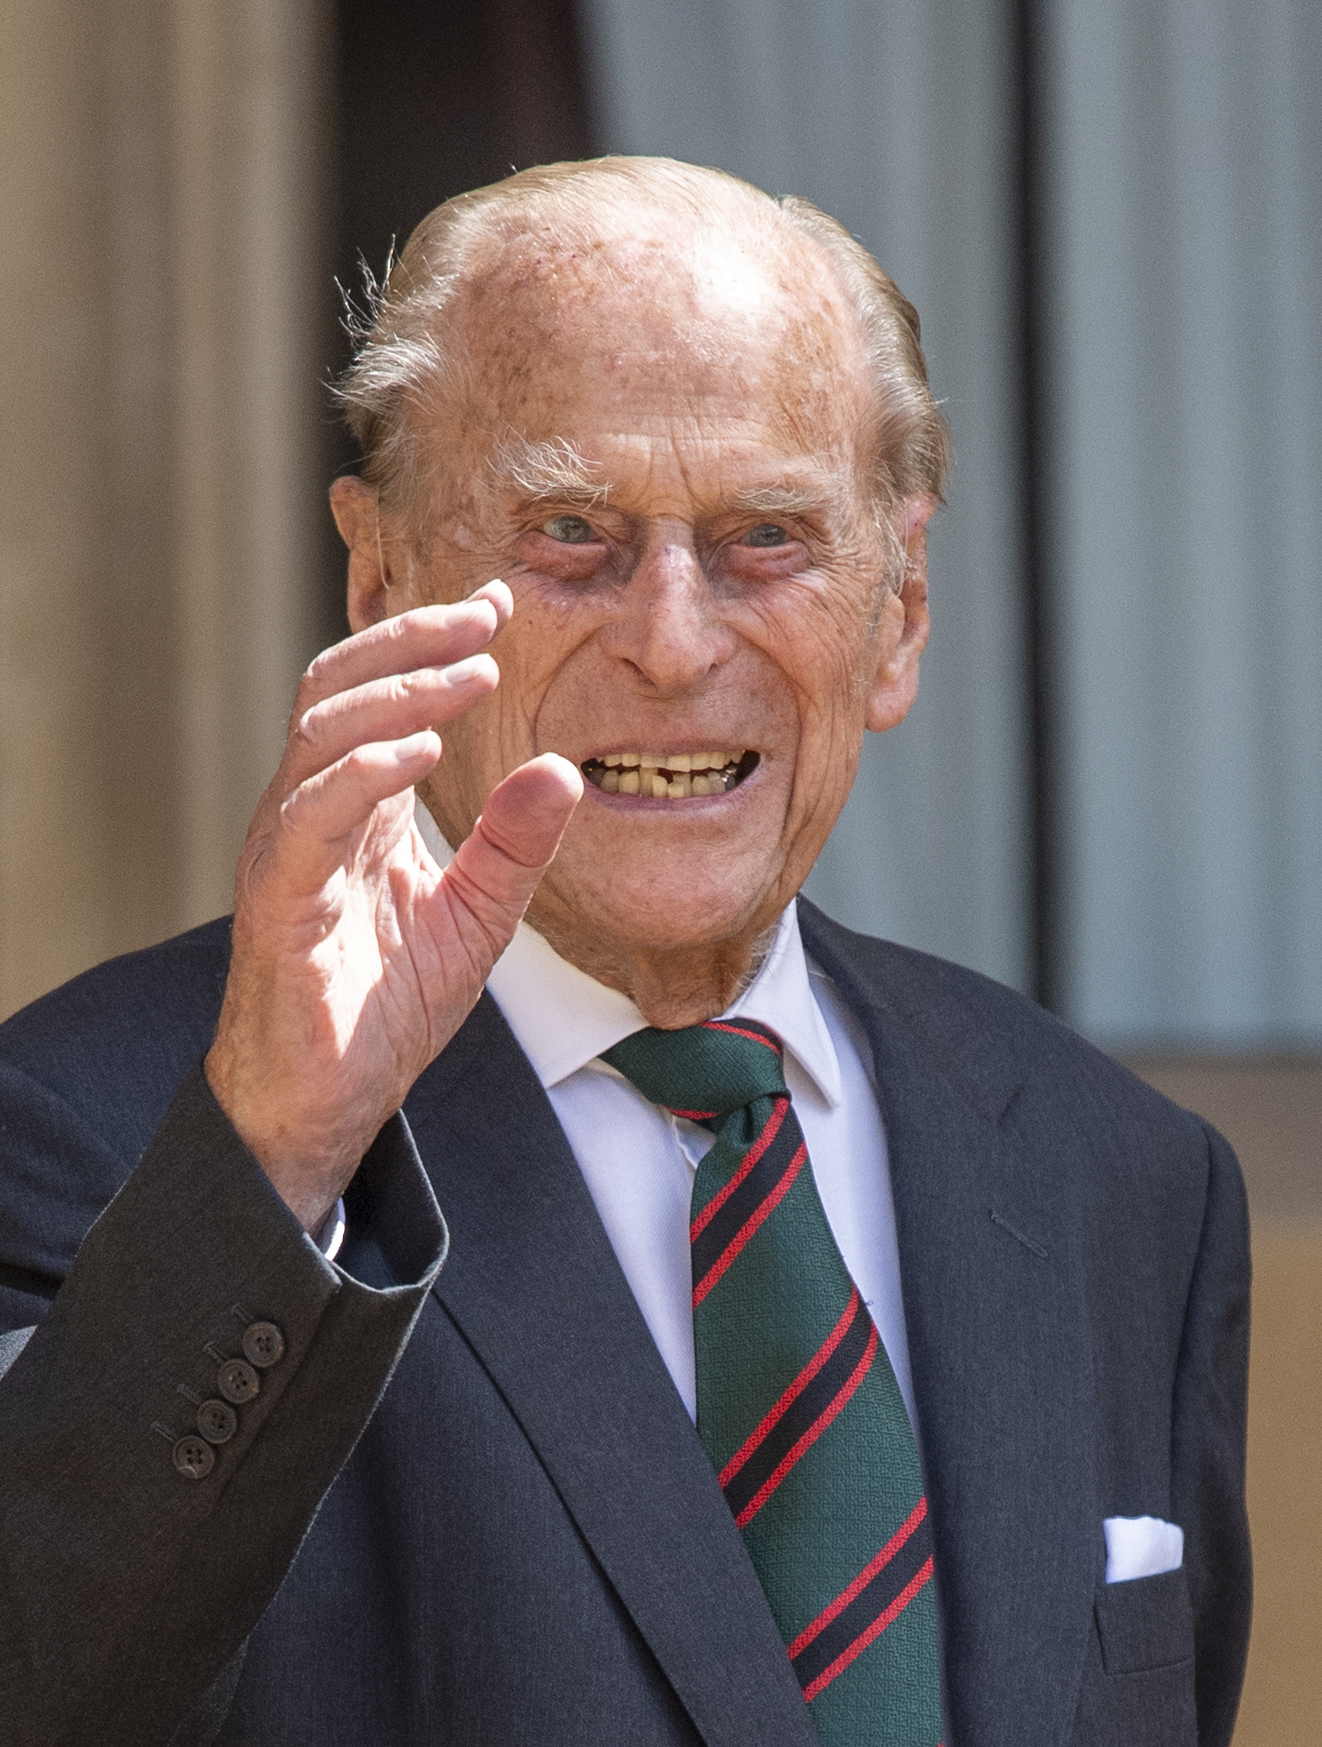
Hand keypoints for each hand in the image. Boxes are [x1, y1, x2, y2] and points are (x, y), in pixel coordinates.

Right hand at [204, 582, 581, 1230]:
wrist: (328, 1102)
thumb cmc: (385, 1008)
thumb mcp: (478, 916)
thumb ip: (516, 844)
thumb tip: (565, 767)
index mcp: (354, 808)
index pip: (380, 694)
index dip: (430, 642)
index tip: (497, 607)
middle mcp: (311, 812)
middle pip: (338, 687)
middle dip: (411, 642)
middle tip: (483, 618)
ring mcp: (287, 850)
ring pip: (320, 735)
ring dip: (398, 694)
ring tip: (469, 675)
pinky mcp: (278, 898)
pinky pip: (309, 816)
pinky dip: (363, 772)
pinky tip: (422, 752)